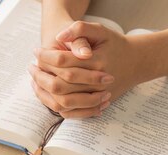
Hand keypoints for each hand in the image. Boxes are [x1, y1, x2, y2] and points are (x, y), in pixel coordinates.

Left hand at [33, 21, 150, 117]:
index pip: (63, 61)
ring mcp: (96, 97)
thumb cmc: (115, 45)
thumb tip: (59, 37)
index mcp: (96, 62)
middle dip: (41, 75)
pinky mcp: (95, 105)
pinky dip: (54, 105)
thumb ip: (80, 29)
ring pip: (63, 101)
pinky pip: (70, 112)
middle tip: (31, 66)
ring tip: (34, 80)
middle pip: (60, 84)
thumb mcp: (101, 30)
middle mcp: (96, 82)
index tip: (36, 51)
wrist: (135, 62)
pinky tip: (46, 93)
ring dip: (44, 92)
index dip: (45, 56)